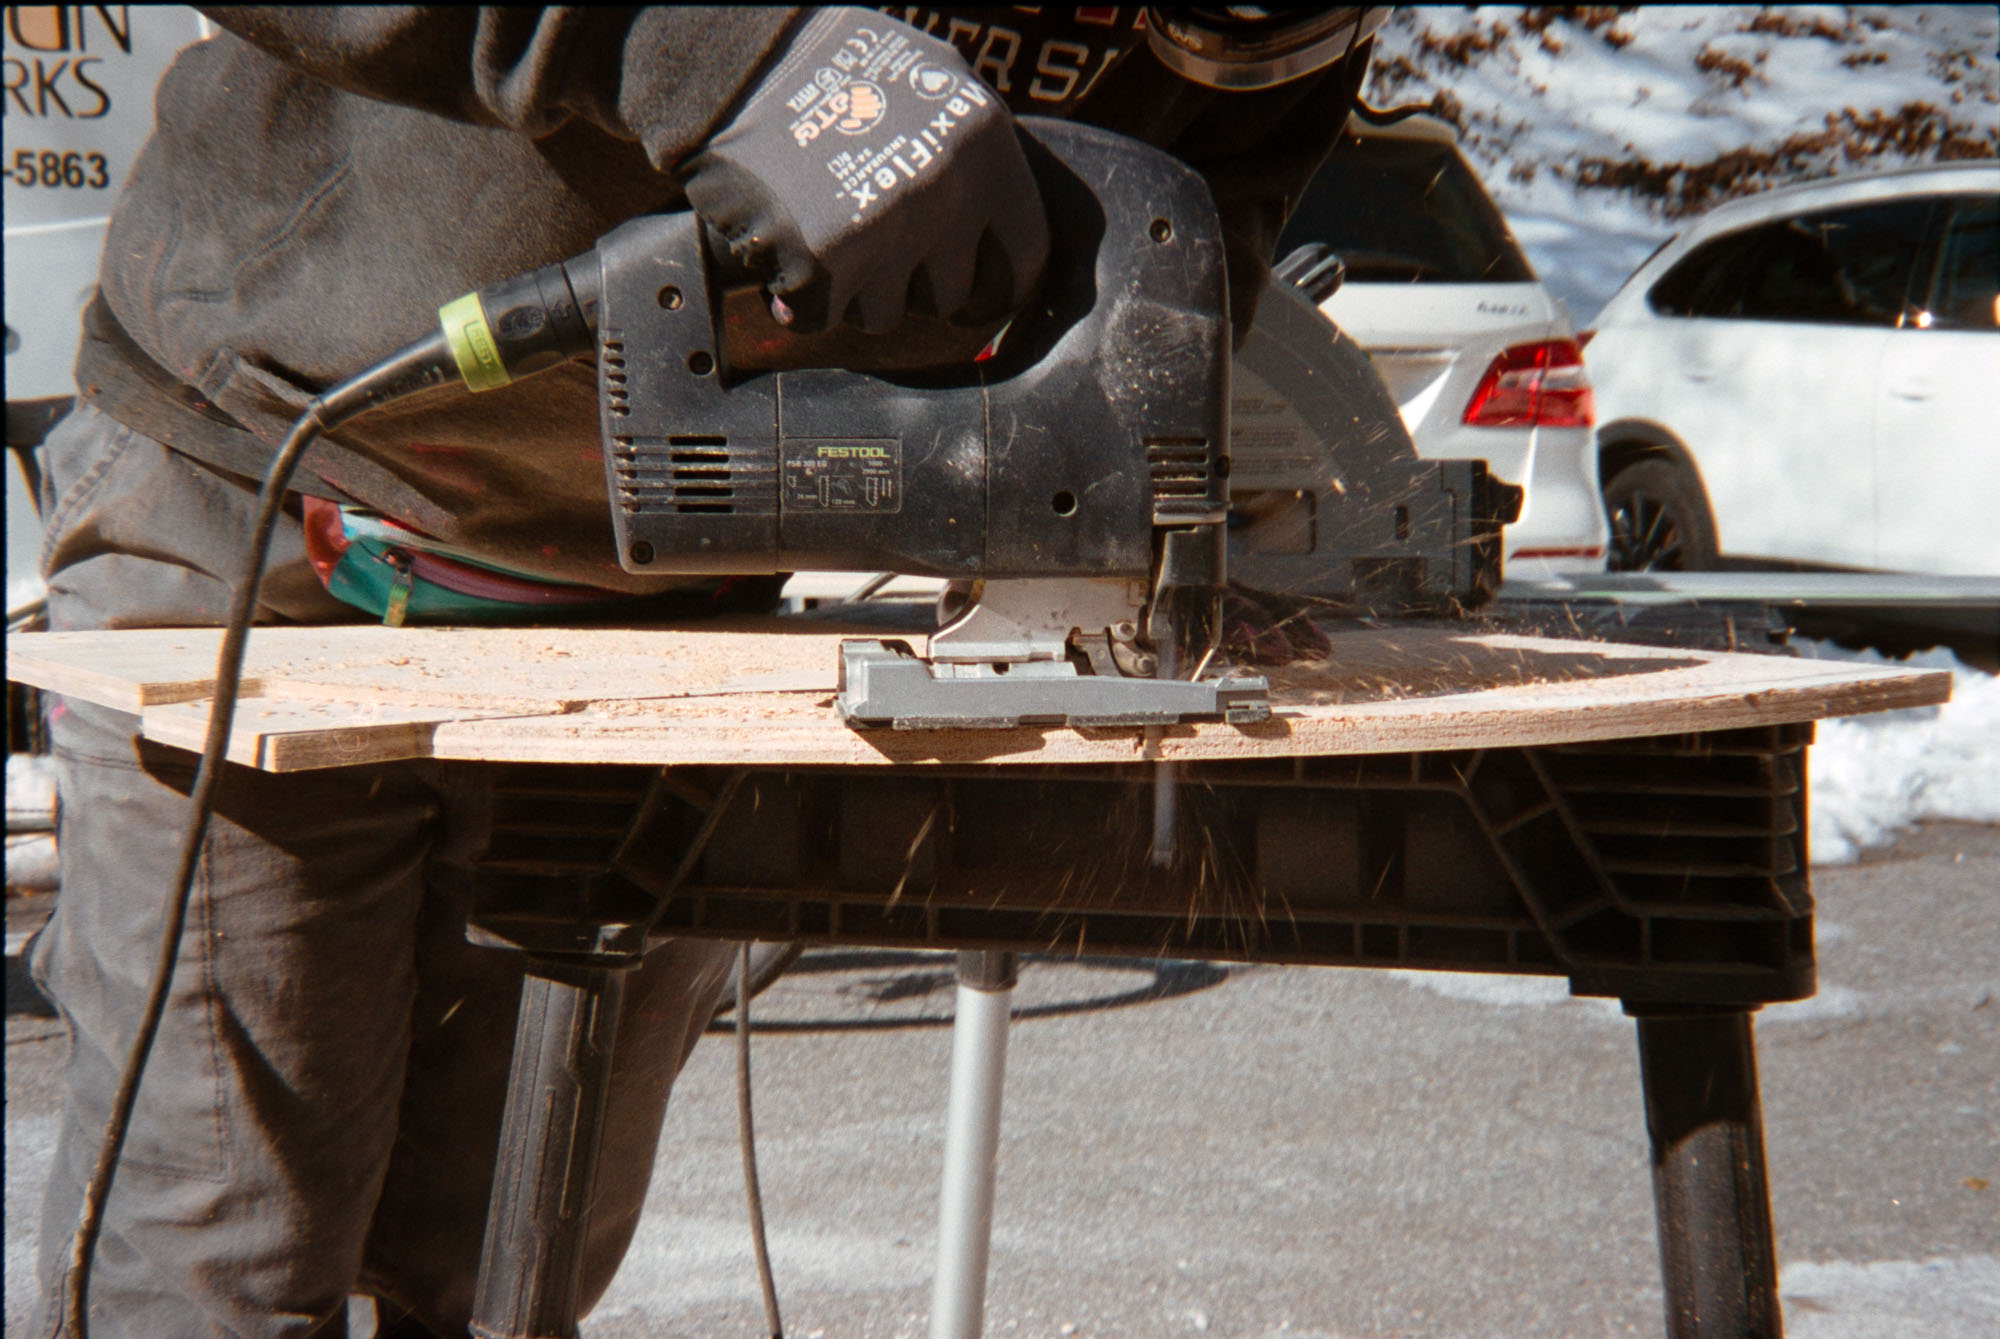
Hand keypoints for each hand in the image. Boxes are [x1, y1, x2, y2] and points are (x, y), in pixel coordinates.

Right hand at [683, 8, 1048, 334]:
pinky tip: (782, 249)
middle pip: (948, 296)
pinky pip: (819, 319)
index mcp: (986, 147)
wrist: (738, 58)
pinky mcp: (821, 265)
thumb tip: (1002, 227)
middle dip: (912, 284)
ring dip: (852, 292)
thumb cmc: (835, 64)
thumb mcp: (935, 80)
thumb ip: (974, 151)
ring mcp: (885, 234)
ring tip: (823, 231)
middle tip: (875, 247)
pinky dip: (796, 299)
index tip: (977, 297)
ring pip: (884, 315)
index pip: (1023, 255)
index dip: (999, 285)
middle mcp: (946, 195)